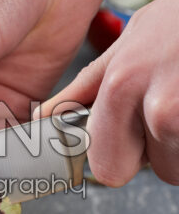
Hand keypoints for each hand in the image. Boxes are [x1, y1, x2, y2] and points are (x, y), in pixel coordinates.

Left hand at [39, 0, 178, 186]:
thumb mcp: (129, 41)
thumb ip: (88, 87)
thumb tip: (47, 117)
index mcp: (123, 89)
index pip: (109, 168)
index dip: (123, 158)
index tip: (131, 144)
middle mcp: (161, 108)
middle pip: (159, 172)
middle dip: (163, 154)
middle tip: (170, 116)